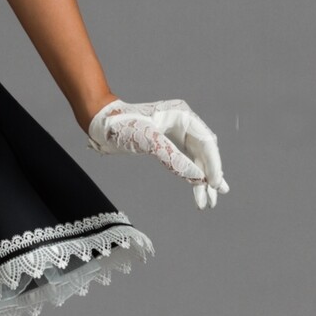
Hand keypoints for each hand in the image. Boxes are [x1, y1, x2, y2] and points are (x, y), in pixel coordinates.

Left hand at [86, 97, 228, 208]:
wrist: (99, 122)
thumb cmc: (122, 124)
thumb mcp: (149, 141)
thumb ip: (174, 158)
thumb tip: (198, 178)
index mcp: (182, 115)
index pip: (206, 141)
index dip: (213, 164)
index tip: (216, 185)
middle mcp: (183, 122)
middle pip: (204, 151)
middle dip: (210, 175)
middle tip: (215, 198)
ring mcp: (175, 133)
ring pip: (196, 158)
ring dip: (202, 179)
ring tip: (209, 201)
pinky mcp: (166, 142)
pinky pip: (184, 159)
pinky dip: (190, 174)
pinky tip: (198, 187)